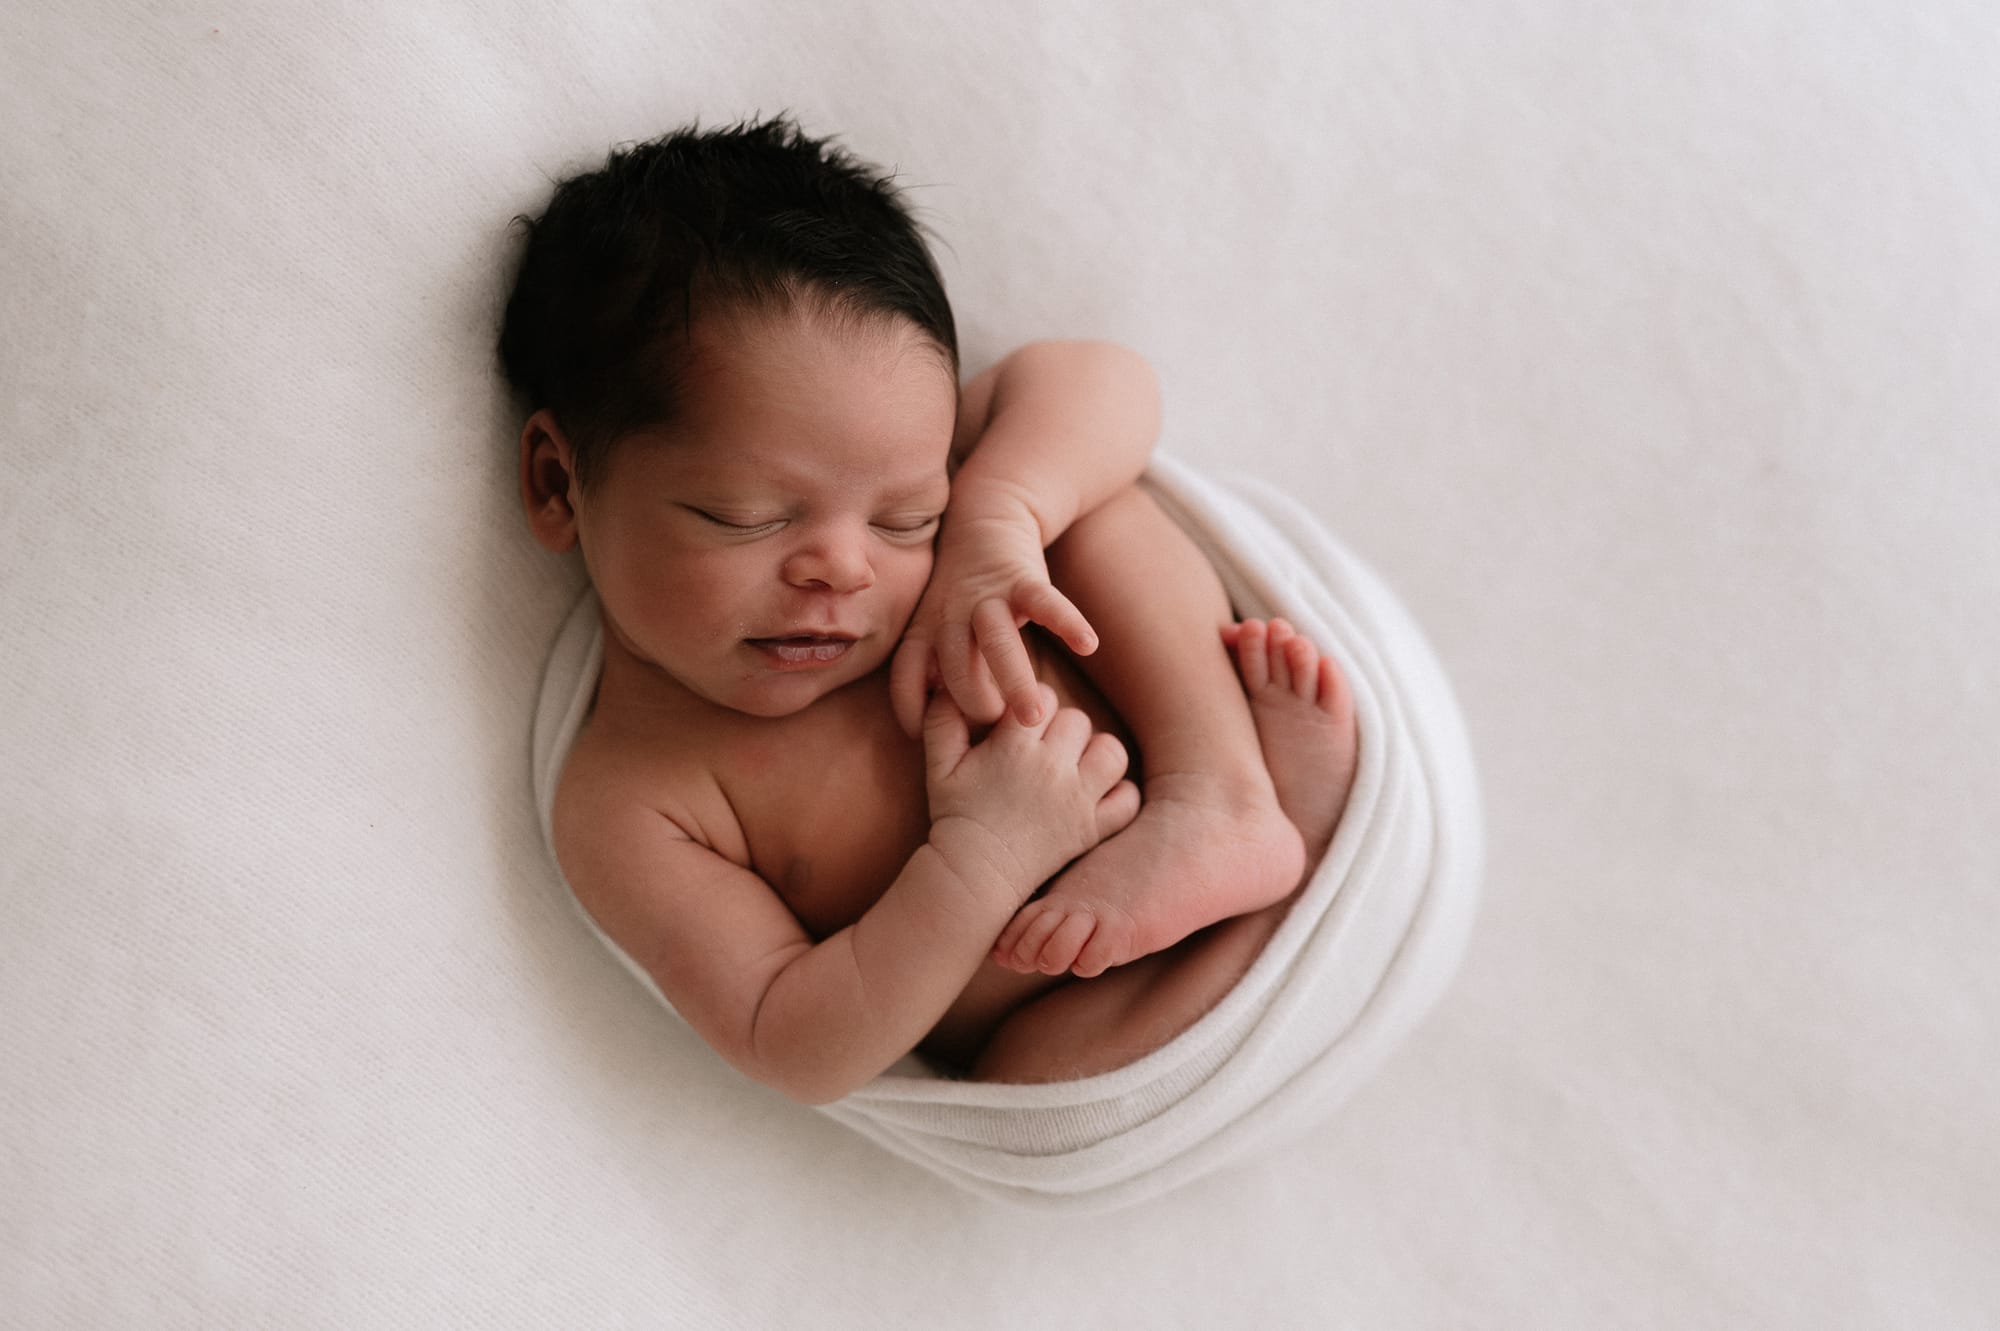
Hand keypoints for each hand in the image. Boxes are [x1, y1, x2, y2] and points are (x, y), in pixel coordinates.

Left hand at [890, 503, 1097, 737]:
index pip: (905, 675)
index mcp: (925, 631)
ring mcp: (987, 596)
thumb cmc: (962, 592)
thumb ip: (937, 672)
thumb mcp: (936, 628)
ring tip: (1035, 718)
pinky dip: (1067, 622)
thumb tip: (947, 731)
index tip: (925, 741)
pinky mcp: (1023, 578)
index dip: (911, 709)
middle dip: (975, 704)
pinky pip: (1045, 601)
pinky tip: (1089, 645)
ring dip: (1014, 679)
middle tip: (1002, 736)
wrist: (985, 519)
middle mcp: (951, 615)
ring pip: (996, 640)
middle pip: (954, 665)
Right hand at [920, 685, 1139, 903]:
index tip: (1022, 723)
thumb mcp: (938, 766)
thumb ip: (942, 720)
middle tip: (1046, 746)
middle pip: (1078, 719)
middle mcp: (1052, 768)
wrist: (975, 874)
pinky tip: (1099, 794)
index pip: (1041, 697)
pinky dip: (1119, 794)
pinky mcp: (1093, 829)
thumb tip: (946, 684)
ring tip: (1078, 764)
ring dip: (1097, 753)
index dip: (1032, 705)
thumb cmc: (955, 817)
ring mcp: (1078, 800)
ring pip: (1111, 751)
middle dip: (1062, 727)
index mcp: (1014, 747)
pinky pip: (1128, 798)